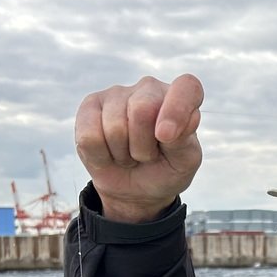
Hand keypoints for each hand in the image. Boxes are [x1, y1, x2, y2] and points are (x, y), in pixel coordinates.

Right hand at [74, 73, 204, 222]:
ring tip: (130, 154)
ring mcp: (117, 94)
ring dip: (123, 154)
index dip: (177, 109)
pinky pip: (90, 136)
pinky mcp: (89, 107)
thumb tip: (164, 129)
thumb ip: (183, 142)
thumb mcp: (184, 162)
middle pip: (142, 109)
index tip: (166, 137)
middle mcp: (149, 88)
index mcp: (180, 98)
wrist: (136, 189)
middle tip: (147, 155)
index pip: (187, 87)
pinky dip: (101, 156)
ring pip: (114, 128)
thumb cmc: (165, 170)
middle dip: (144, 147)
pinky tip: (109, 152)